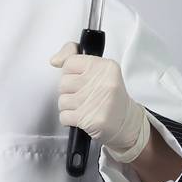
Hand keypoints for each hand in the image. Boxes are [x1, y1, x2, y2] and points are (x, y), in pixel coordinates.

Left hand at [49, 41, 151, 162]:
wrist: (127, 122)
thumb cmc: (110, 96)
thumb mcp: (99, 70)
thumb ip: (74, 59)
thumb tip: (55, 60)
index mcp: (105, 67)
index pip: (69, 62)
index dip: (71, 73)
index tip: (82, 79)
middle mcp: (102, 82)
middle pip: (63, 82)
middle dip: (70, 91)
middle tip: (86, 96)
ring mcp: (95, 101)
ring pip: (62, 100)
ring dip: (69, 107)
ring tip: (85, 107)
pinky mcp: (89, 119)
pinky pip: (64, 116)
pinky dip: (70, 119)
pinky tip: (83, 117)